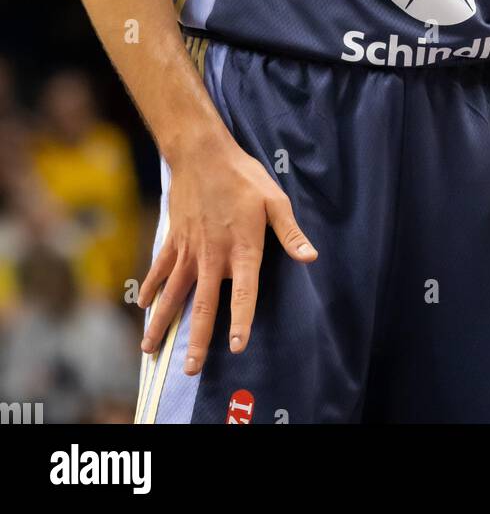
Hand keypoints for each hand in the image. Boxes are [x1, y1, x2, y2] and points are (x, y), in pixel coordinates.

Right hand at [137, 140, 316, 373]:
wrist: (202, 153)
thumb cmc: (243, 177)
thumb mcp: (275, 201)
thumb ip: (290, 233)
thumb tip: (310, 257)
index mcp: (242, 249)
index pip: (243, 293)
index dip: (241, 320)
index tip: (236, 347)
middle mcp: (213, 256)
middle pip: (203, 306)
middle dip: (197, 340)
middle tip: (190, 371)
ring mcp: (189, 250)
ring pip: (174, 294)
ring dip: (162, 323)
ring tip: (150, 350)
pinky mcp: (174, 239)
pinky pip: (160, 269)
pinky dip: (151, 288)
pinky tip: (144, 307)